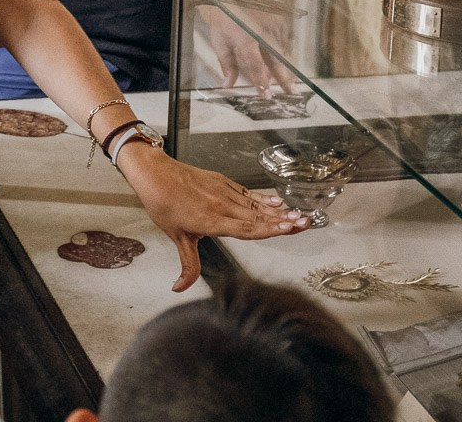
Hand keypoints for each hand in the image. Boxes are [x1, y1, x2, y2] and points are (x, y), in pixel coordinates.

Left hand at [115, 142, 306, 291]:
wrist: (156, 174)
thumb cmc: (164, 204)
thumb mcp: (176, 238)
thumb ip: (187, 265)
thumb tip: (180, 288)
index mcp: (212, 221)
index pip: (246, 228)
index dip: (269, 229)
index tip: (288, 229)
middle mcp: (222, 206)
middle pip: (258, 216)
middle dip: (283, 220)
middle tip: (305, 222)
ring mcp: (224, 192)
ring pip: (256, 204)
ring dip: (278, 210)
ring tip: (298, 214)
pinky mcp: (223, 182)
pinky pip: (248, 192)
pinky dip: (264, 197)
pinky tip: (278, 201)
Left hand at [198, 4, 286, 91]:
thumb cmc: (226, 14)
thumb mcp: (220, 38)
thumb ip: (226, 63)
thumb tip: (228, 84)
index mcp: (245, 37)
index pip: (256, 66)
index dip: (261, 82)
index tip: (266, 95)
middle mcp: (263, 32)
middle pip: (277, 61)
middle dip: (284, 80)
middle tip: (291, 93)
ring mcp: (275, 27)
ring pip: (282, 54)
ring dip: (283, 69)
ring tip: (287, 84)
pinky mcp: (281, 23)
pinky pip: (284, 44)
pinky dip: (282, 55)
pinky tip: (281, 64)